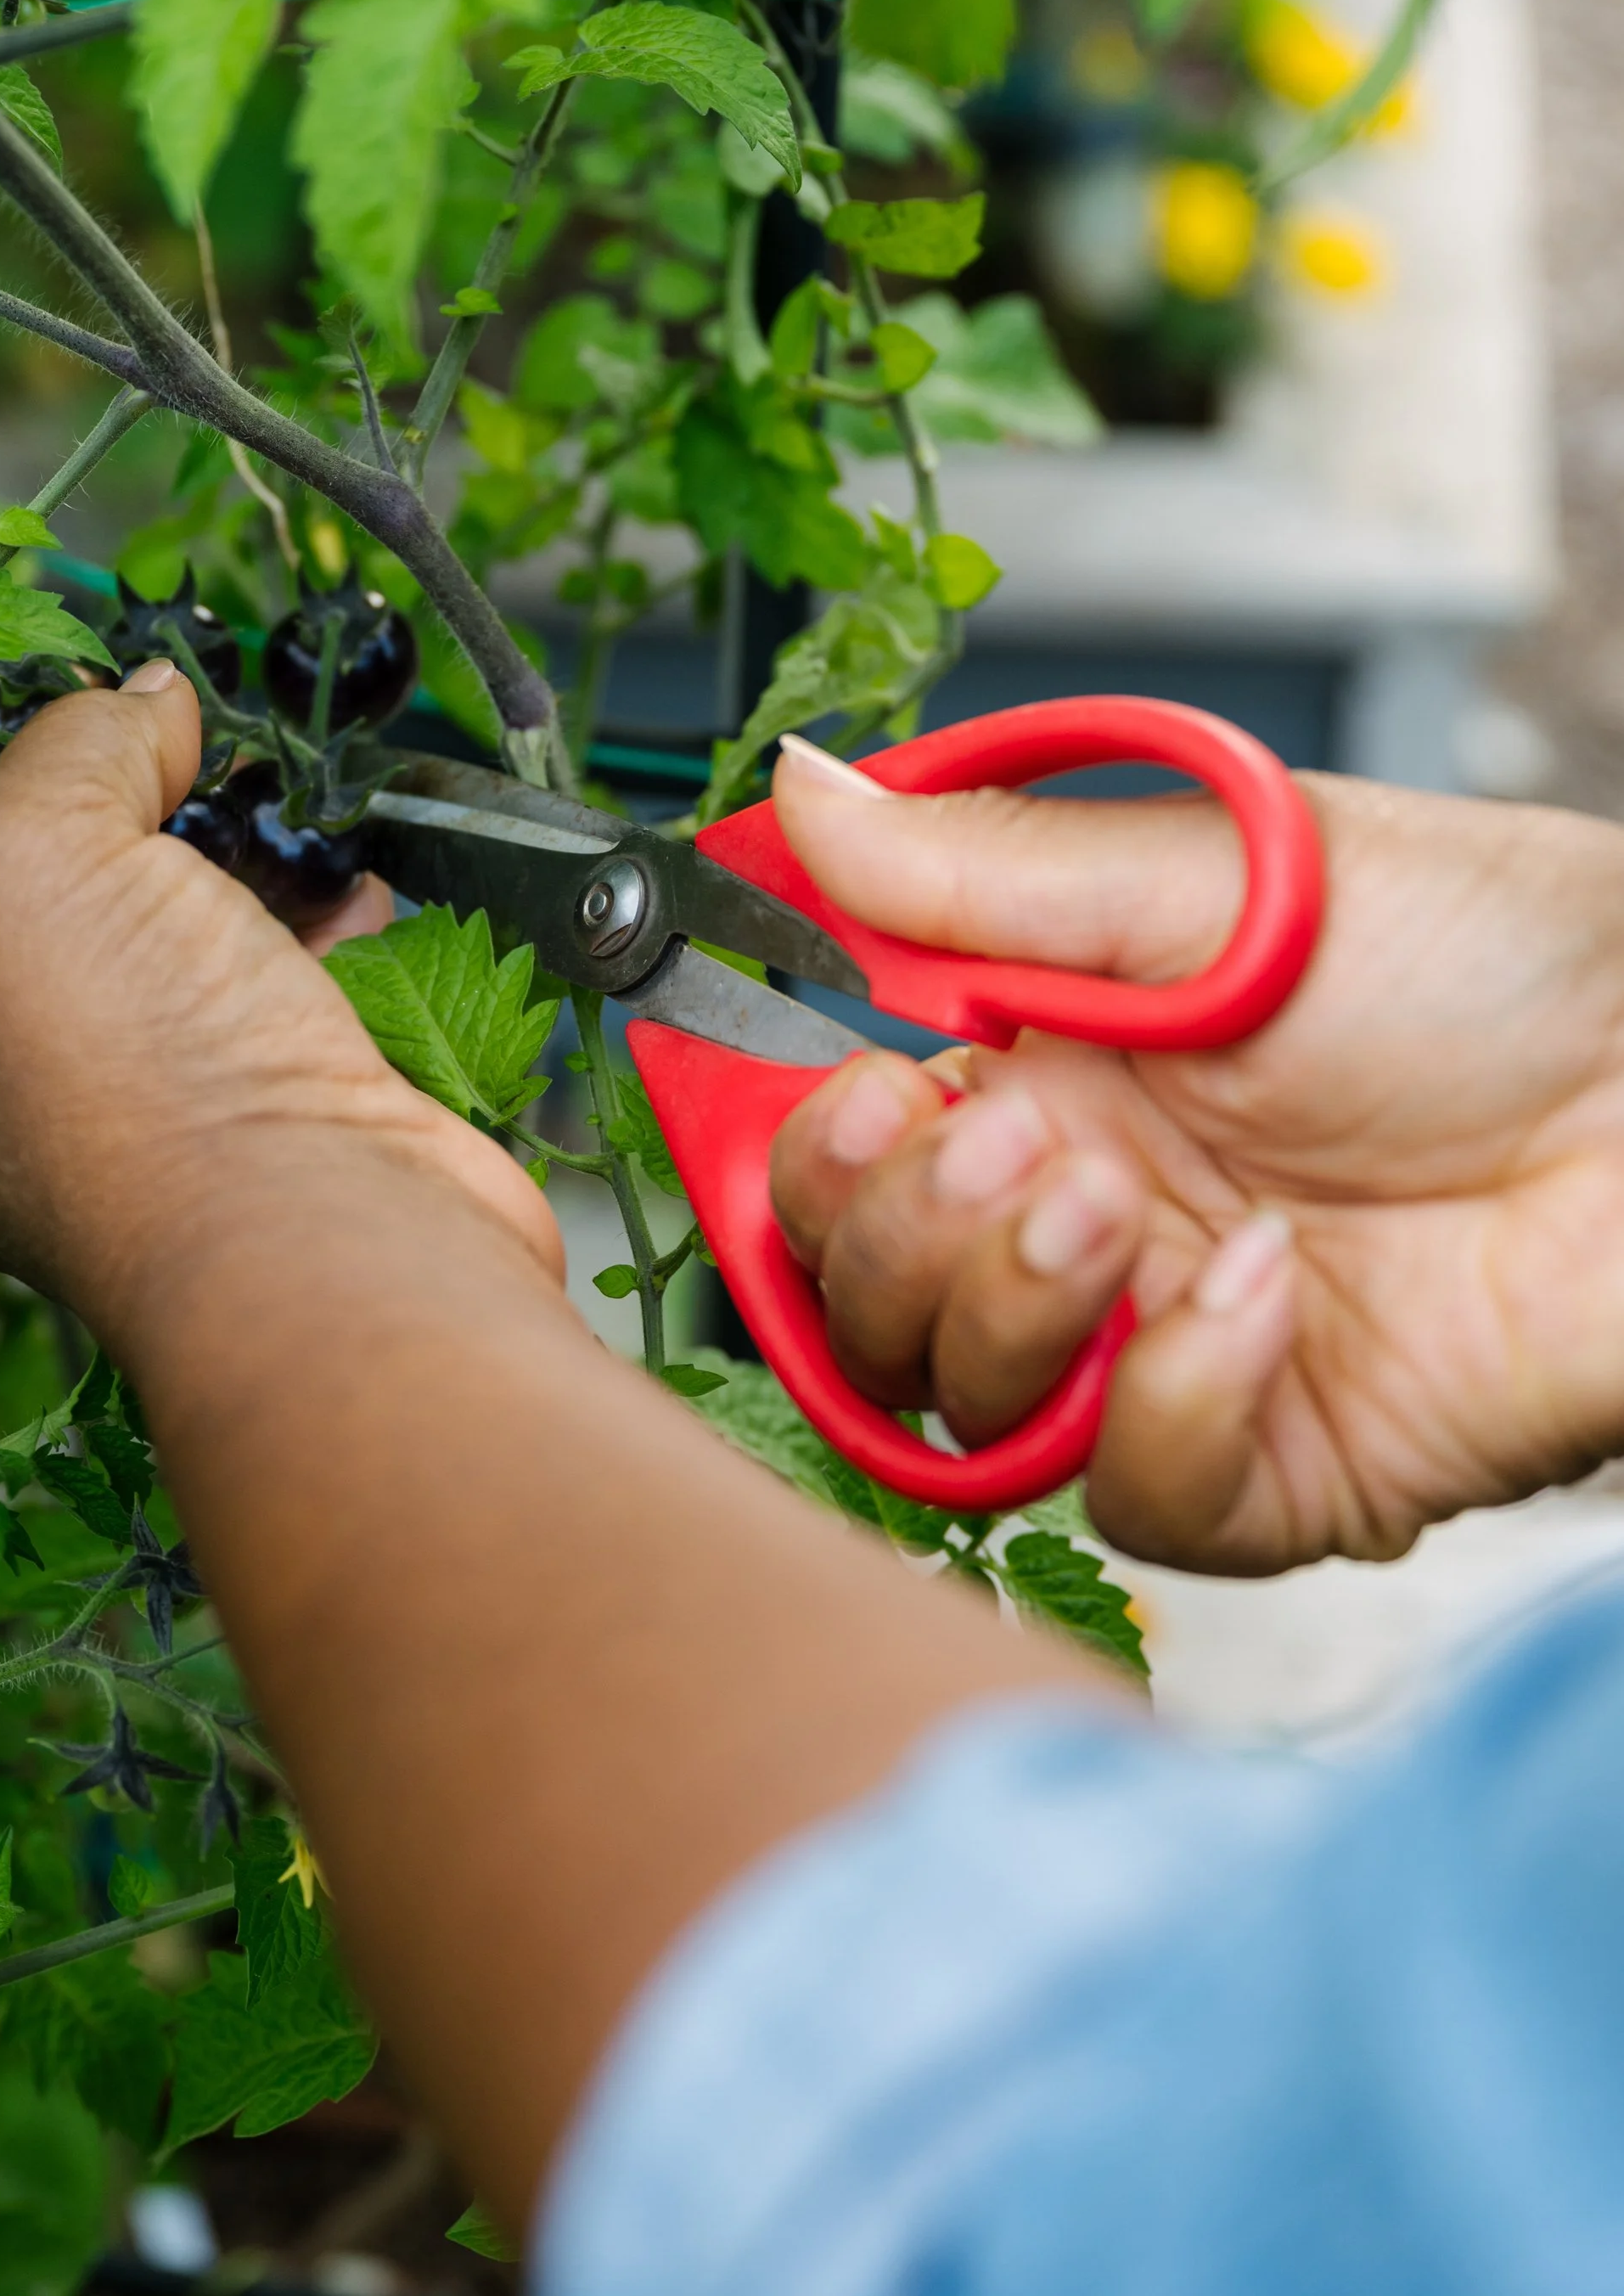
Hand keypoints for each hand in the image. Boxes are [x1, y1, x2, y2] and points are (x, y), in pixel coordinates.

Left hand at [0, 664, 561, 1339]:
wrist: (337, 1246)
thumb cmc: (140, 1086)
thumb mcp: (32, 861)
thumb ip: (62, 755)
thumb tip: (140, 702)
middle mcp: (33, 1102)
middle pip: (26, 915)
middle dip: (73, 804)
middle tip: (115, 714)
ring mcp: (170, 1105)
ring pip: (170, 938)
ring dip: (207, 846)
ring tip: (234, 764)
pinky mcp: (290, 1099)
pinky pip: (288, 981)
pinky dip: (316, 918)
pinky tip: (342, 877)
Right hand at [766, 741, 1623, 1571]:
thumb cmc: (1494, 957)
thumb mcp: (1219, 874)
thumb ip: (990, 870)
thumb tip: (801, 797)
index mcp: (1045, 1073)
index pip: (839, 1159)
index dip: (810, 1152)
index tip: (863, 1092)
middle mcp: (1084, 1222)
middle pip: (864, 1305)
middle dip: (895, 1236)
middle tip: (1014, 1143)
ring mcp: (1165, 1349)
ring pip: (964, 1413)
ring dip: (1009, 1309)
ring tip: (1123, 1209)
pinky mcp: (1274, 1464)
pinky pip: (1139, 1498)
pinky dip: (1172, 1400)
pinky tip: (1267, 1291)